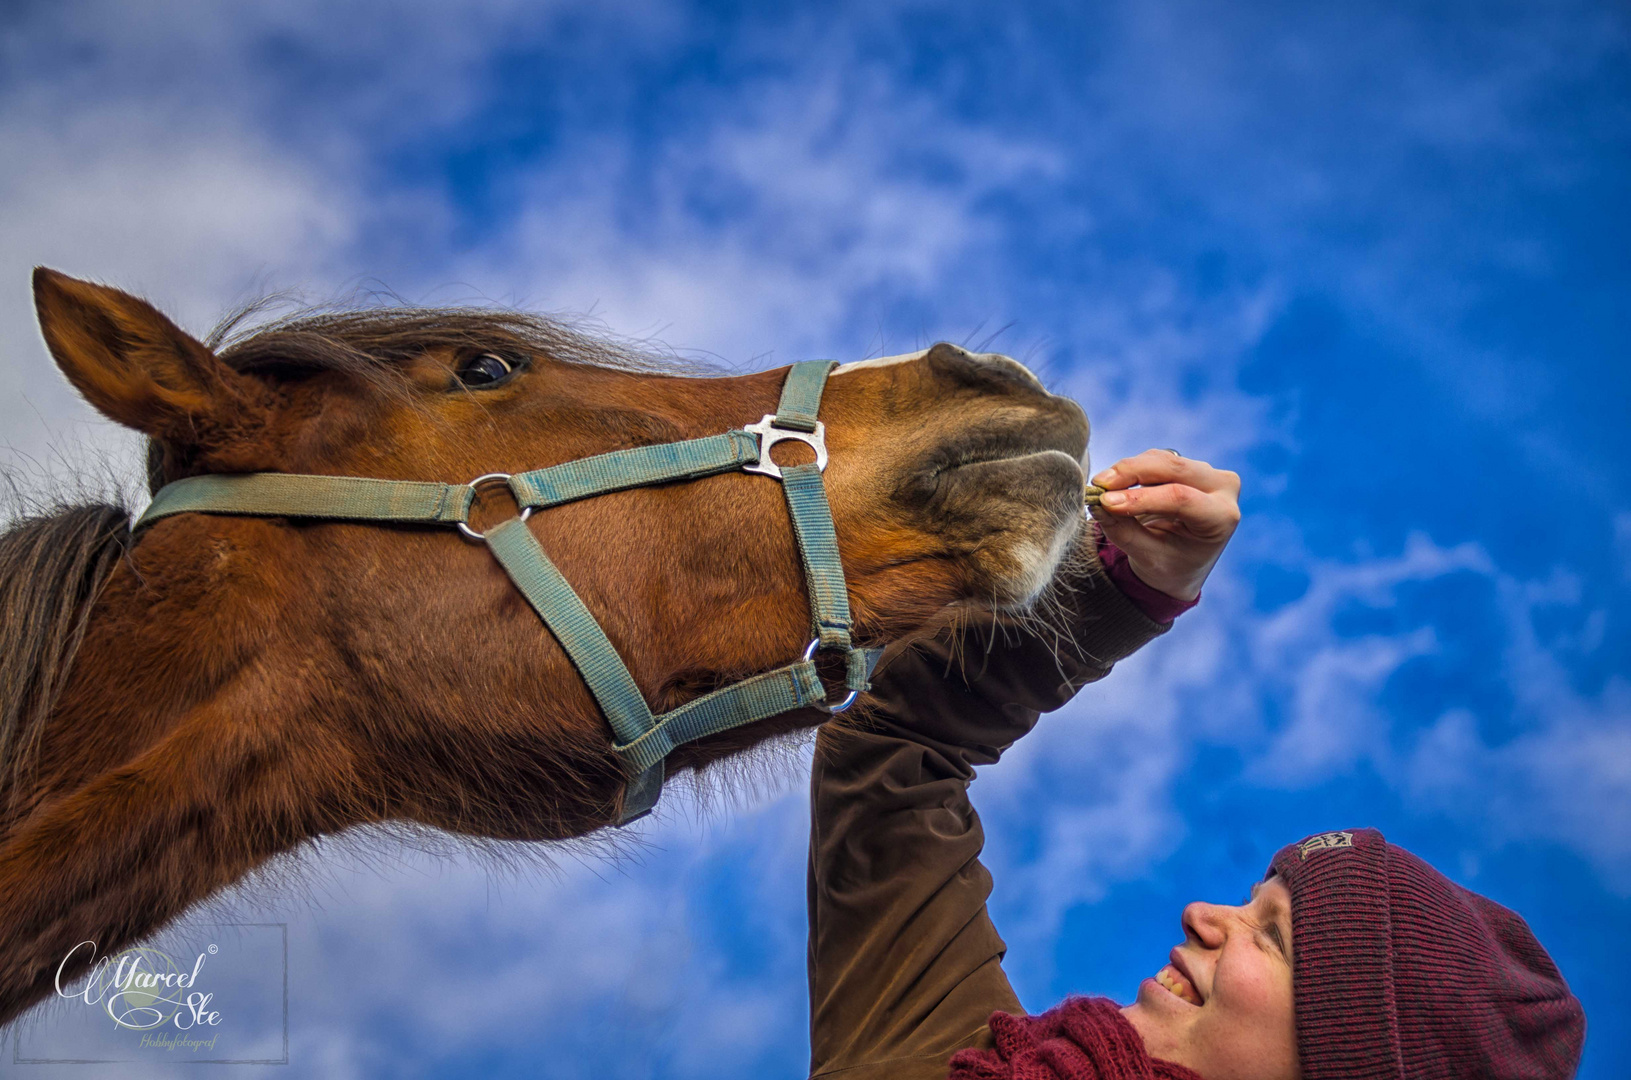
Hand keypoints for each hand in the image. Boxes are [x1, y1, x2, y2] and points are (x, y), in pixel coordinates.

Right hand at [1089, 449, 1240, 601]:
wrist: (1181, 566)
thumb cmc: (1170, 566)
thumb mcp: (1146, 556)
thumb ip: (1122, 530)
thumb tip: (1096, 503)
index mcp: (1221, 518)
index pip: (1181, 498)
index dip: (1141, 497)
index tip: (1106, 501)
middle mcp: (1222, 489)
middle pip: (1173, 467)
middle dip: (1131, 472)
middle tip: (1098, 484)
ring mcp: (1209, 473)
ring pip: (1162, 459)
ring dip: (1128, 470)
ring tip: (1102, 487)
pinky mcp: (1190, 467)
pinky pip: (1156, 459)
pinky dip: (1132, 470)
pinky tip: (1115, 484)